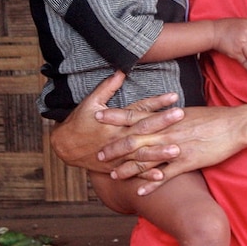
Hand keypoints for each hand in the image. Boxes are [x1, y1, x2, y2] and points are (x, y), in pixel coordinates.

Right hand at [50, 71, 180, 172]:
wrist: (64, 146)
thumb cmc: (79, 121)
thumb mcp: (90, 101)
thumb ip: (107, 87)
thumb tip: (122, 70)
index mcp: (114, 120)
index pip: (139, 109)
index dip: (156, 102)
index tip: (173, 96)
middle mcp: (117, 137)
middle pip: (143, 130)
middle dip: (162, 123)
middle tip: (181, 116)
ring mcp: (117, 154)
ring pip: (140, 153)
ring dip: (158, 153)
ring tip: (177, 150)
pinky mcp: (116, 167)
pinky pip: (132, 172)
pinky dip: (146, 175)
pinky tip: (161, 176)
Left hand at [97, 104, 246, 194]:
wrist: (233, 125)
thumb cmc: (211, 118)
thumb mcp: (185, 111)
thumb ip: (168, 115)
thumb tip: (157, 113)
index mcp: (164, 118)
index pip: (133, 116)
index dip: (114, 117)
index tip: (97, 117)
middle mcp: (165, 132)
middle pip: (133, 141)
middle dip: (114, 148)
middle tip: (99, 155)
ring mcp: (174, 148)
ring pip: (145, 160)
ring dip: (128, 169)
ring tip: (114, 176)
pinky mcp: (186, 162)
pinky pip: (164, 176)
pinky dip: (151, 185)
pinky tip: (141, 192)